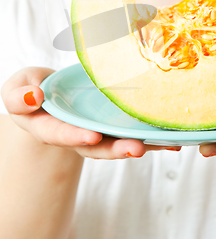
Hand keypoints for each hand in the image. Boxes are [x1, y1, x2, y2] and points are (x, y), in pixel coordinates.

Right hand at [1, 67, 180, 158]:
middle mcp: (78, 134)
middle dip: (117, 149)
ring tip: (167, 145)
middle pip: (98, 146)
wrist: (50, 93)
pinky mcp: (114, 124)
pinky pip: (134, 130)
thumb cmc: (32, 90)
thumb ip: (18, 96)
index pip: (62, 134)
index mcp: (51, 128)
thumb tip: (32, 97)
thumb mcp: (17, 89)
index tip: (91, 136)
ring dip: (144, 144)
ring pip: (121, 140)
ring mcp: (98, 130)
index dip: (76, 136)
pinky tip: (175, 136)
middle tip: (136, 149)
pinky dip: (154, 136)